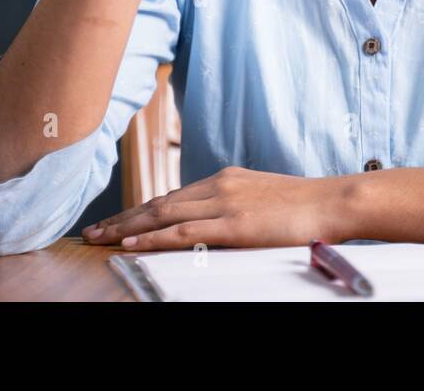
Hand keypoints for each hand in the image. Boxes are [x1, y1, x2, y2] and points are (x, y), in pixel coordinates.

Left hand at [81, 166, 356, 250]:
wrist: (332, 202)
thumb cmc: (304, 206)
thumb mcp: (261, 198)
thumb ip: (235, 206)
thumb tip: (214, 223)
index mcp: (224, 179)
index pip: (171, 196)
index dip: (139, 210)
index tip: (116, 221)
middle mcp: (218, 186)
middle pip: (157, 203)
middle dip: (122, 219)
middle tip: (92, 231)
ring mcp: (224, 204)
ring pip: (162, 215)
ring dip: (126, 228)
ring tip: (99, 239)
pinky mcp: (233, 224)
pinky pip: (183, 231)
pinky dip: (154, 238)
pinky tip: (132, 244)